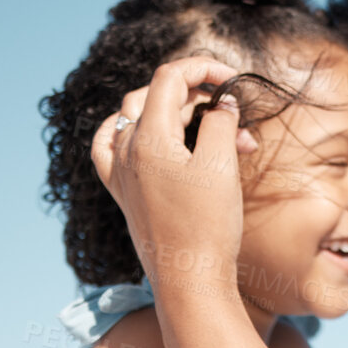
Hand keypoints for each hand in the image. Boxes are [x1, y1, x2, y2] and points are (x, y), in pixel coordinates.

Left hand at [91, 57, 257, 306]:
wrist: (190, 279)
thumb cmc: (208, 225)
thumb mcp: (221, 164)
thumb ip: (220, 122)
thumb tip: (222, 103)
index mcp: (148, 137)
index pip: (170, 77)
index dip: (204, 68)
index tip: (235, 81)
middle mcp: (127, 149)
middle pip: (157, 96)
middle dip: (199, 95)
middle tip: (236, 115)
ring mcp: (121, 172)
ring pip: (140, 119)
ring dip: (180, 115)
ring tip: (219, 136)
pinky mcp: (124, 192)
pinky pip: (111, 146)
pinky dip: (130, 131)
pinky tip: (148, 135)